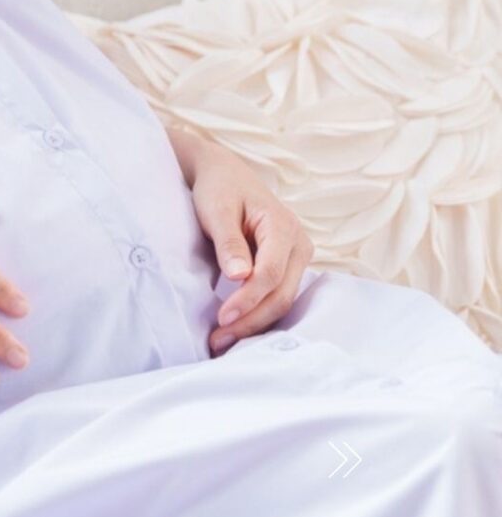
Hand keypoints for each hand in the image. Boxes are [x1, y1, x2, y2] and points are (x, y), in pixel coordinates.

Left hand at [184, 138, 314, 356]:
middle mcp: (299, 244)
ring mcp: (297, 257)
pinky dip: (257, 314)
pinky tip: (236, 328)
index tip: (221, 318)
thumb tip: (240, 277)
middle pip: (281, 294)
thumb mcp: (218, 210)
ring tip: (222, 341)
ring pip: (282, 301)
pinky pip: (277, 296)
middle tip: (218, 341)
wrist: (225, 175)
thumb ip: (230, 243)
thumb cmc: (220, 189)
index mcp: (283, 226)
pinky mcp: (287, 266)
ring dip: (254, 323)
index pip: (271, 273)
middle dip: (251, 321)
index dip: (247, 299)